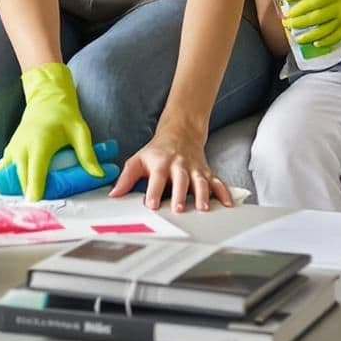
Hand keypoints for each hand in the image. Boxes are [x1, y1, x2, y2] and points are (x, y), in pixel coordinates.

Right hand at [0, 63, 102, 200]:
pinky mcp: (8, 154)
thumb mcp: (80, 131)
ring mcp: (12, 151)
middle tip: (36, 214)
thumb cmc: (64, 116)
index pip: (35, 170)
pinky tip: (4, 198)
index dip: (34, 187)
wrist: (45, 101)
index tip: (34, 203)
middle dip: (27, 196)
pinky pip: (2, 173)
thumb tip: (98, 174)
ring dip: (14, 193)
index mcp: (39, 143)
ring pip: (9, 178)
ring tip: (20, 211)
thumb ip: (87, 154)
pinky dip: (3, 185)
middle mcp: (22, 148)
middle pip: (21, 179)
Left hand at [110, 118, 232, 212]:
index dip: (153, 191)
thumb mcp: (138, 160)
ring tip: (203, 208)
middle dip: (180, 194)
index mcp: (160, 163)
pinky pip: (217, 182)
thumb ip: (125, 178)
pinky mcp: (207, 172)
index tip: (151, 204)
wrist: (180, 132)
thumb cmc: (157, 152)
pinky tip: (228, 204)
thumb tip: (113, 195)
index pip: (156, 179)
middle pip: (180, 180)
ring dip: (203, 195)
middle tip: (178, 209)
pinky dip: (224, 193)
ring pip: (200, 182)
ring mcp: (195, 169)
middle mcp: (179, 165)